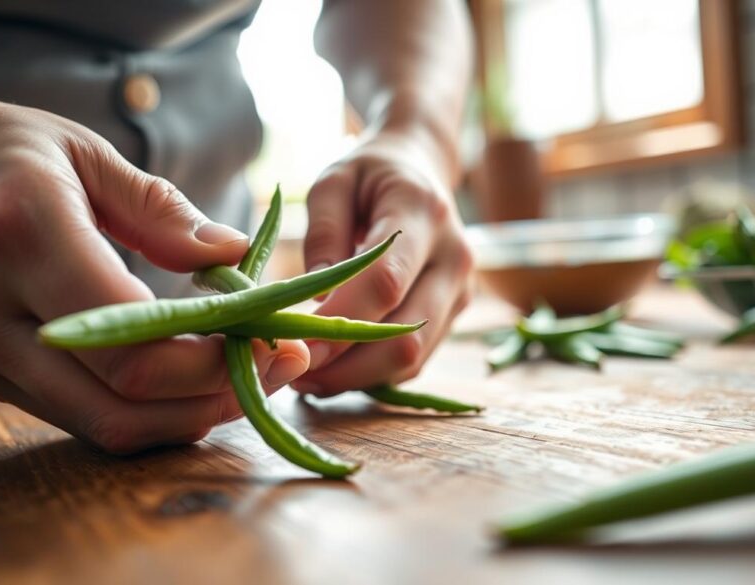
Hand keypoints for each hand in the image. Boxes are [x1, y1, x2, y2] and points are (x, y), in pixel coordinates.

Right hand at [0, 90, 309, 452]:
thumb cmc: (5, 148)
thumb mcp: (90, 154)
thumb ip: (164, 212)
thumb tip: (240, 258)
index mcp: (21, 230)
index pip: (129, 340)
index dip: (213, 361)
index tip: (275, 344)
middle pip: (118, 403)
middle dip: (212, 401)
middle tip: (275, 371)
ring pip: (98, 424)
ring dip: (182, 415)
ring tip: (241, 378)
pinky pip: (73, 412)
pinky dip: (139, 407)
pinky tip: (182, 379)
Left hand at [292, 129, 472, 394]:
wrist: (422, 166)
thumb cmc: (370, 173)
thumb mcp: (333, 182)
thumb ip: (323, 234)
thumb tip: (317, 301)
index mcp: (422, 212)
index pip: (385, 281)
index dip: (340, 321)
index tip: (294, 344)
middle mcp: (454, 256)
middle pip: (406, 334)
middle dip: (346, 365)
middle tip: (293, 375)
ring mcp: (461, 289)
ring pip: (414, 357)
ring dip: (357, 378)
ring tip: (308, 378)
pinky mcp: (455, 312)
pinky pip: (416, 360)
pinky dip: (374, 374)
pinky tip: (335, 370)